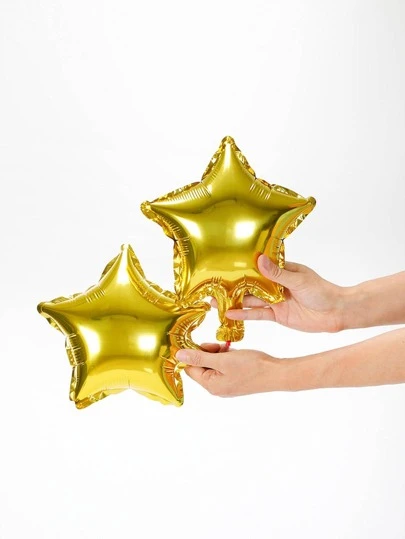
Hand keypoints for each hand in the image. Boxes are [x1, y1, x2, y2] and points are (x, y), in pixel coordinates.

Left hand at [176, 343, 285, 396]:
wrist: (276, 373)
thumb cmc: (251, 367)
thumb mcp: (222, 359)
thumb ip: (200, 357)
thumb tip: (179, 355)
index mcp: (211, 386)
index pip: (190, 369)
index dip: (192, 354)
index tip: (197, 342)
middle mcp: (217, 388)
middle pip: (201, 366)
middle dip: (207, 352)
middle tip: (218, 346)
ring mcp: (226, 385)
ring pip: (213, 365)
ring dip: (217, 353)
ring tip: (228, 349)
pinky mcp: (235, 380)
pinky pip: (224, 367)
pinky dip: (226, 357)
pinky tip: (234, 353)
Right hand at [218, 255, 345, 332]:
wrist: (337, 313)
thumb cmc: (322, 291)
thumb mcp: (299, 280)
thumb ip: (278, 274)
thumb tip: (259, 261)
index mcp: (282, 271)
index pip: (258, 267)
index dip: (242, 266)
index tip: (224, 264)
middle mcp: (275, 285)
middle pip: (250, 284)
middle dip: (232, 285)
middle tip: (212, 285)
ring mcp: (275, 300)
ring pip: (251, 300)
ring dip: (234, 301)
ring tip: (214, 301)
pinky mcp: (277, 315)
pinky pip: (258, 314)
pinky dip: (244, 314)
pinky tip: (230, 314)